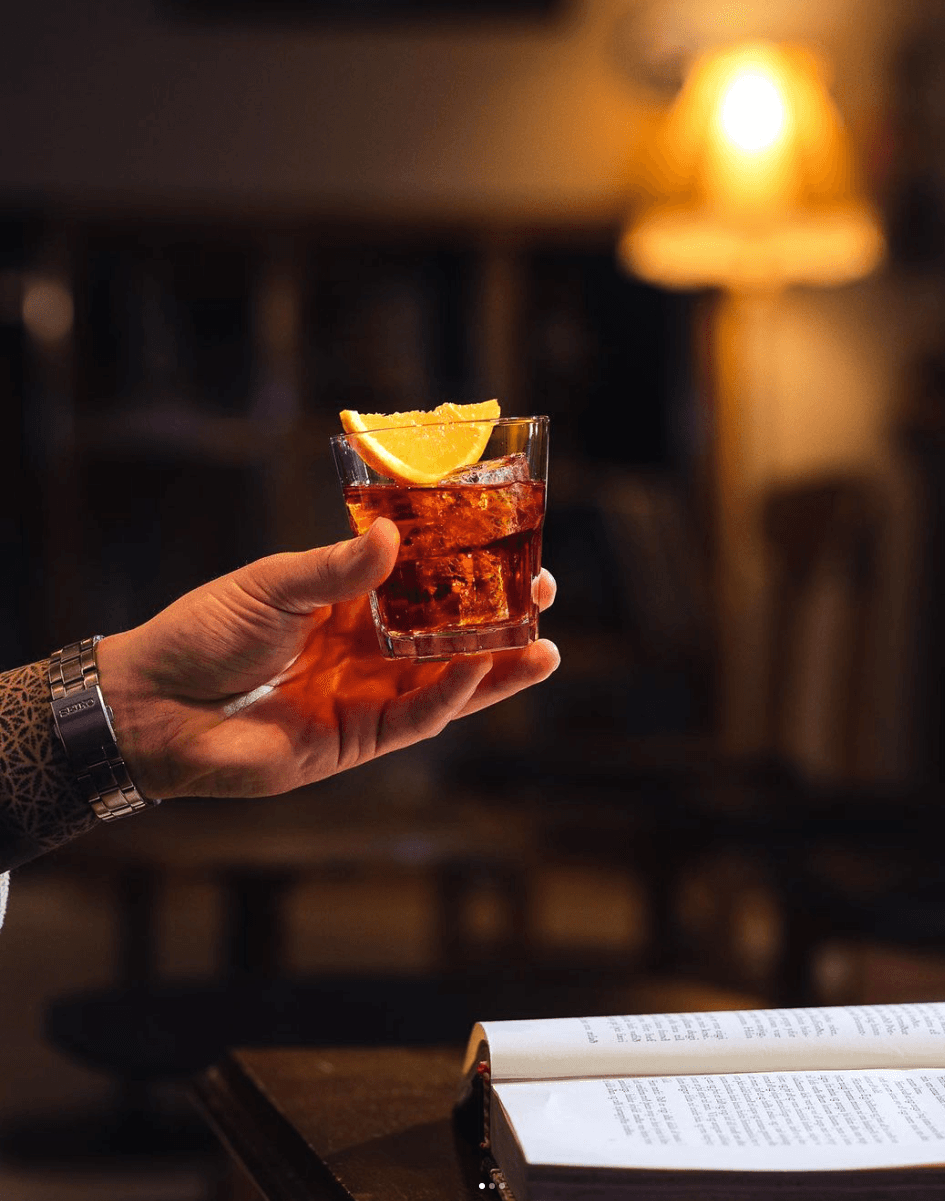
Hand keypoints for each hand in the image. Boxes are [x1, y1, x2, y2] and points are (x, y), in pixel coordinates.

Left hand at [96, 519, 558, 800]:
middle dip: (500, 620)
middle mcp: (367, 647)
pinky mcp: (357, 739)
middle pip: (450, 634)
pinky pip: (414, 719)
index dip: (468, 568)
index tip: (511, 545)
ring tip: (546, 651)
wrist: (155, 705)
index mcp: (348, 601)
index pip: (423, 582)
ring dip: (497, 668)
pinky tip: (480, 672)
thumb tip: (394, 535)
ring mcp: (366, 695)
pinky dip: (449, 698)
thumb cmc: (205, 633)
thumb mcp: (272, 585)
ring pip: (448, 682)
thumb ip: (336, 569)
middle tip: (543, 597)